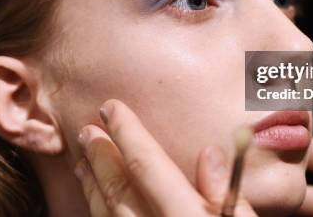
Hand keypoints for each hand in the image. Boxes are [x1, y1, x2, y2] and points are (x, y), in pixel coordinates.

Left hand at [73, 99, 257, 215]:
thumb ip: (229, 193)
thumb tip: (208, 152)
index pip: (149, 168)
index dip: (128, 134)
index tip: (112, 107)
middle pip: (119, 190)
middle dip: (102, 156)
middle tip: (88, 130)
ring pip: (106, 214)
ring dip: (94, 185)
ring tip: (84, 162)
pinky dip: (99, 212)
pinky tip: (97, 201)